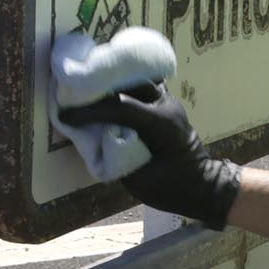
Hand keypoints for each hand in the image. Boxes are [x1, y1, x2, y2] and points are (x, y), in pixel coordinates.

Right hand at [55, 81, 242, 227]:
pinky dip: (123, 85)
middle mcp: (166, 106)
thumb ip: (116, 153)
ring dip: (111, 81)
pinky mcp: (166, 102)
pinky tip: (104, 87)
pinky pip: (141, 86)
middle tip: (72, 92)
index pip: (120, 108)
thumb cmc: (170, 188)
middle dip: (98, 87)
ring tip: (85, 86)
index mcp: (161, 125)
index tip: (67, 114)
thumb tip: (94, 136)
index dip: (90, 110)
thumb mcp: (137, 178)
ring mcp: (168, 101)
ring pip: (135, 79)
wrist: (201, 186)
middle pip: (127, 84)